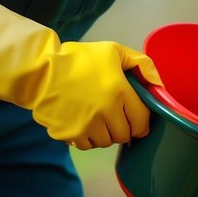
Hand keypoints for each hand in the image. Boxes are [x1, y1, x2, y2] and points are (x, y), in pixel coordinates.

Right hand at [0, 0, 160, 149]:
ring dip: (105, 133)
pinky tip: (81, 121)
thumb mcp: (113, 51)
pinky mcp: (70, 135)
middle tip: (114, 115)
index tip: (136, 118)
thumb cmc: (78, 59)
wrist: (39, 70)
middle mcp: (106, 113)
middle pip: (125, 135)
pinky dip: (87, 137)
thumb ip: (141, 64)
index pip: (142, 122)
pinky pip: (87, 145)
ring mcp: (87, 126)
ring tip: (96, 116)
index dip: (141, 122)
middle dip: (122, 127)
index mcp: (119, 92)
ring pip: (106, 142)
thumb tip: (159, 84)